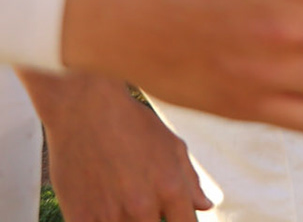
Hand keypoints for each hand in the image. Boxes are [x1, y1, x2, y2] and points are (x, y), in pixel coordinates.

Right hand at [28, 71, 209, 220]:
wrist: (84, 109)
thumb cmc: (132, 124)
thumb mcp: (172, 146)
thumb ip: (190, 181)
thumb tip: (205, 206)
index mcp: (171, 189)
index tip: (173, 216)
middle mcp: (143, 207)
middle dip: (153, 219)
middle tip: (142, 198)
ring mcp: (109, 215)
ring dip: (127, 220)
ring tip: (122, 195)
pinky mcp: (79, 217)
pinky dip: (101, 221)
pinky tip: (103, 207)